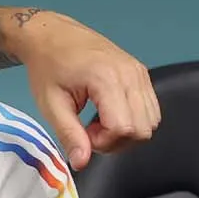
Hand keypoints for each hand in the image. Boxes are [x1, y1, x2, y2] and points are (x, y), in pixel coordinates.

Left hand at [10, 10, 158, 169]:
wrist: (52, 35)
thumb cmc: (47, 66)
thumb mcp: (50, 104)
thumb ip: (69, 135)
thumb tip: (81, 162)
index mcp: (106, 78)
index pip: (123, 128)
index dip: (104, 142)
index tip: (82, 135)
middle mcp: (130, 74)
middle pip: (142, 129)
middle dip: (116, 141)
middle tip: (89, 131)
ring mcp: (139, 72)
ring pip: (151, 122)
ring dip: (126, 132)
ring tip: (98, 121)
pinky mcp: (141, 73)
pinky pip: (150, 109)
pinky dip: (133, 119)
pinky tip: (108, 113)